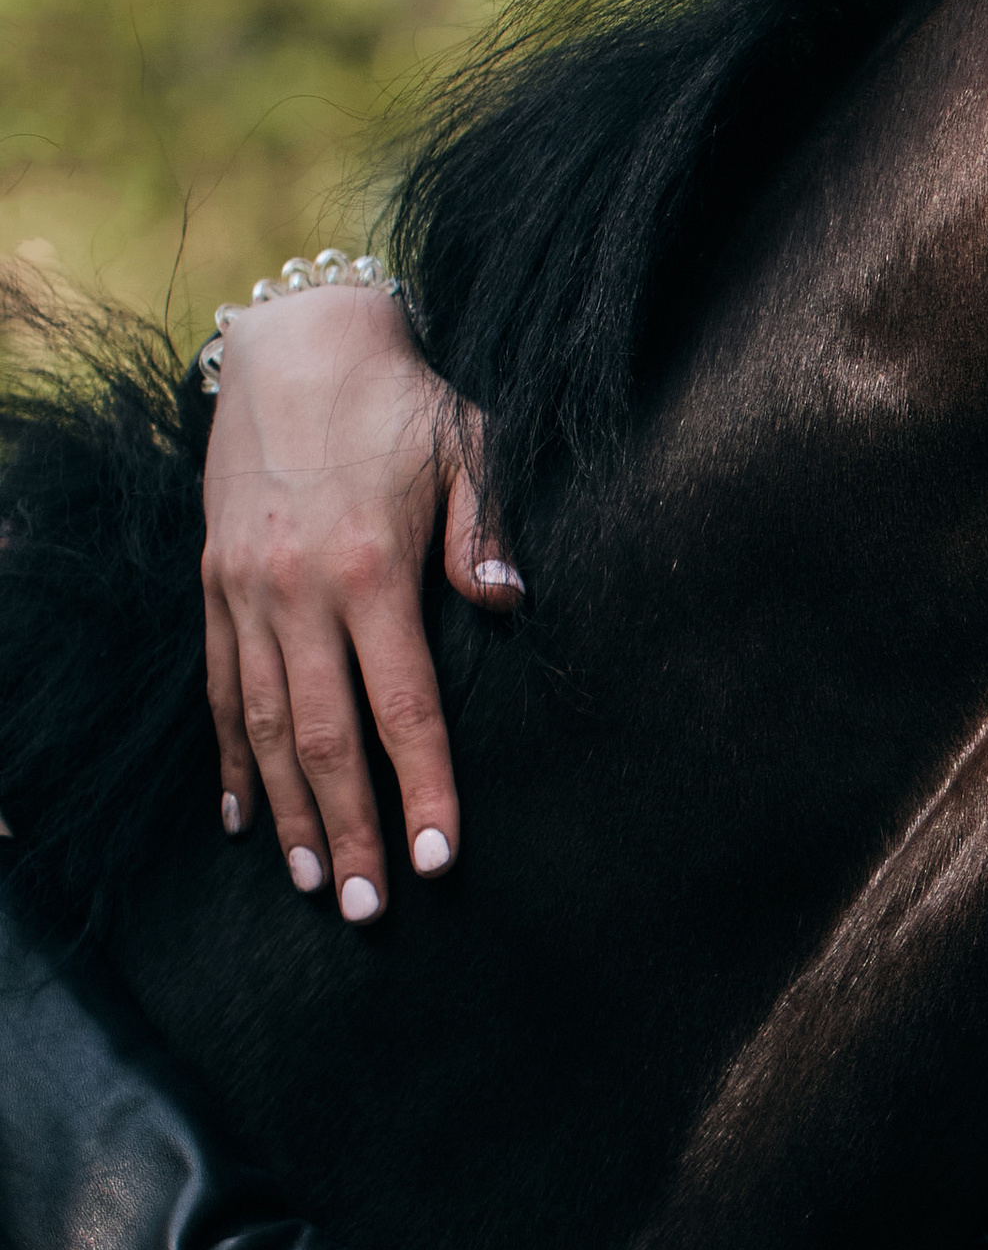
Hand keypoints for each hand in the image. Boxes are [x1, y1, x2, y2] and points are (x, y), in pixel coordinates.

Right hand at [202, 288, 517, 919]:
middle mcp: (297, 590)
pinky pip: (220, 688)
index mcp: (371, 569)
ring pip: (264, 725)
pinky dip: (230, 758)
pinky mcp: (214, 583)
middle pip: (327, 738)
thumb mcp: (468, 448)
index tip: (442, 860)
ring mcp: (245, 590)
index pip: (405, 707)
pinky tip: (241, 817)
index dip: (426, 789)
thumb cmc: (401, 401)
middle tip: (370, 908)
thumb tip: (512, 602)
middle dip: (351, 829)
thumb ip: (489, 528)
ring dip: (289, 811)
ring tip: (311, 882)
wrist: (290, 341)